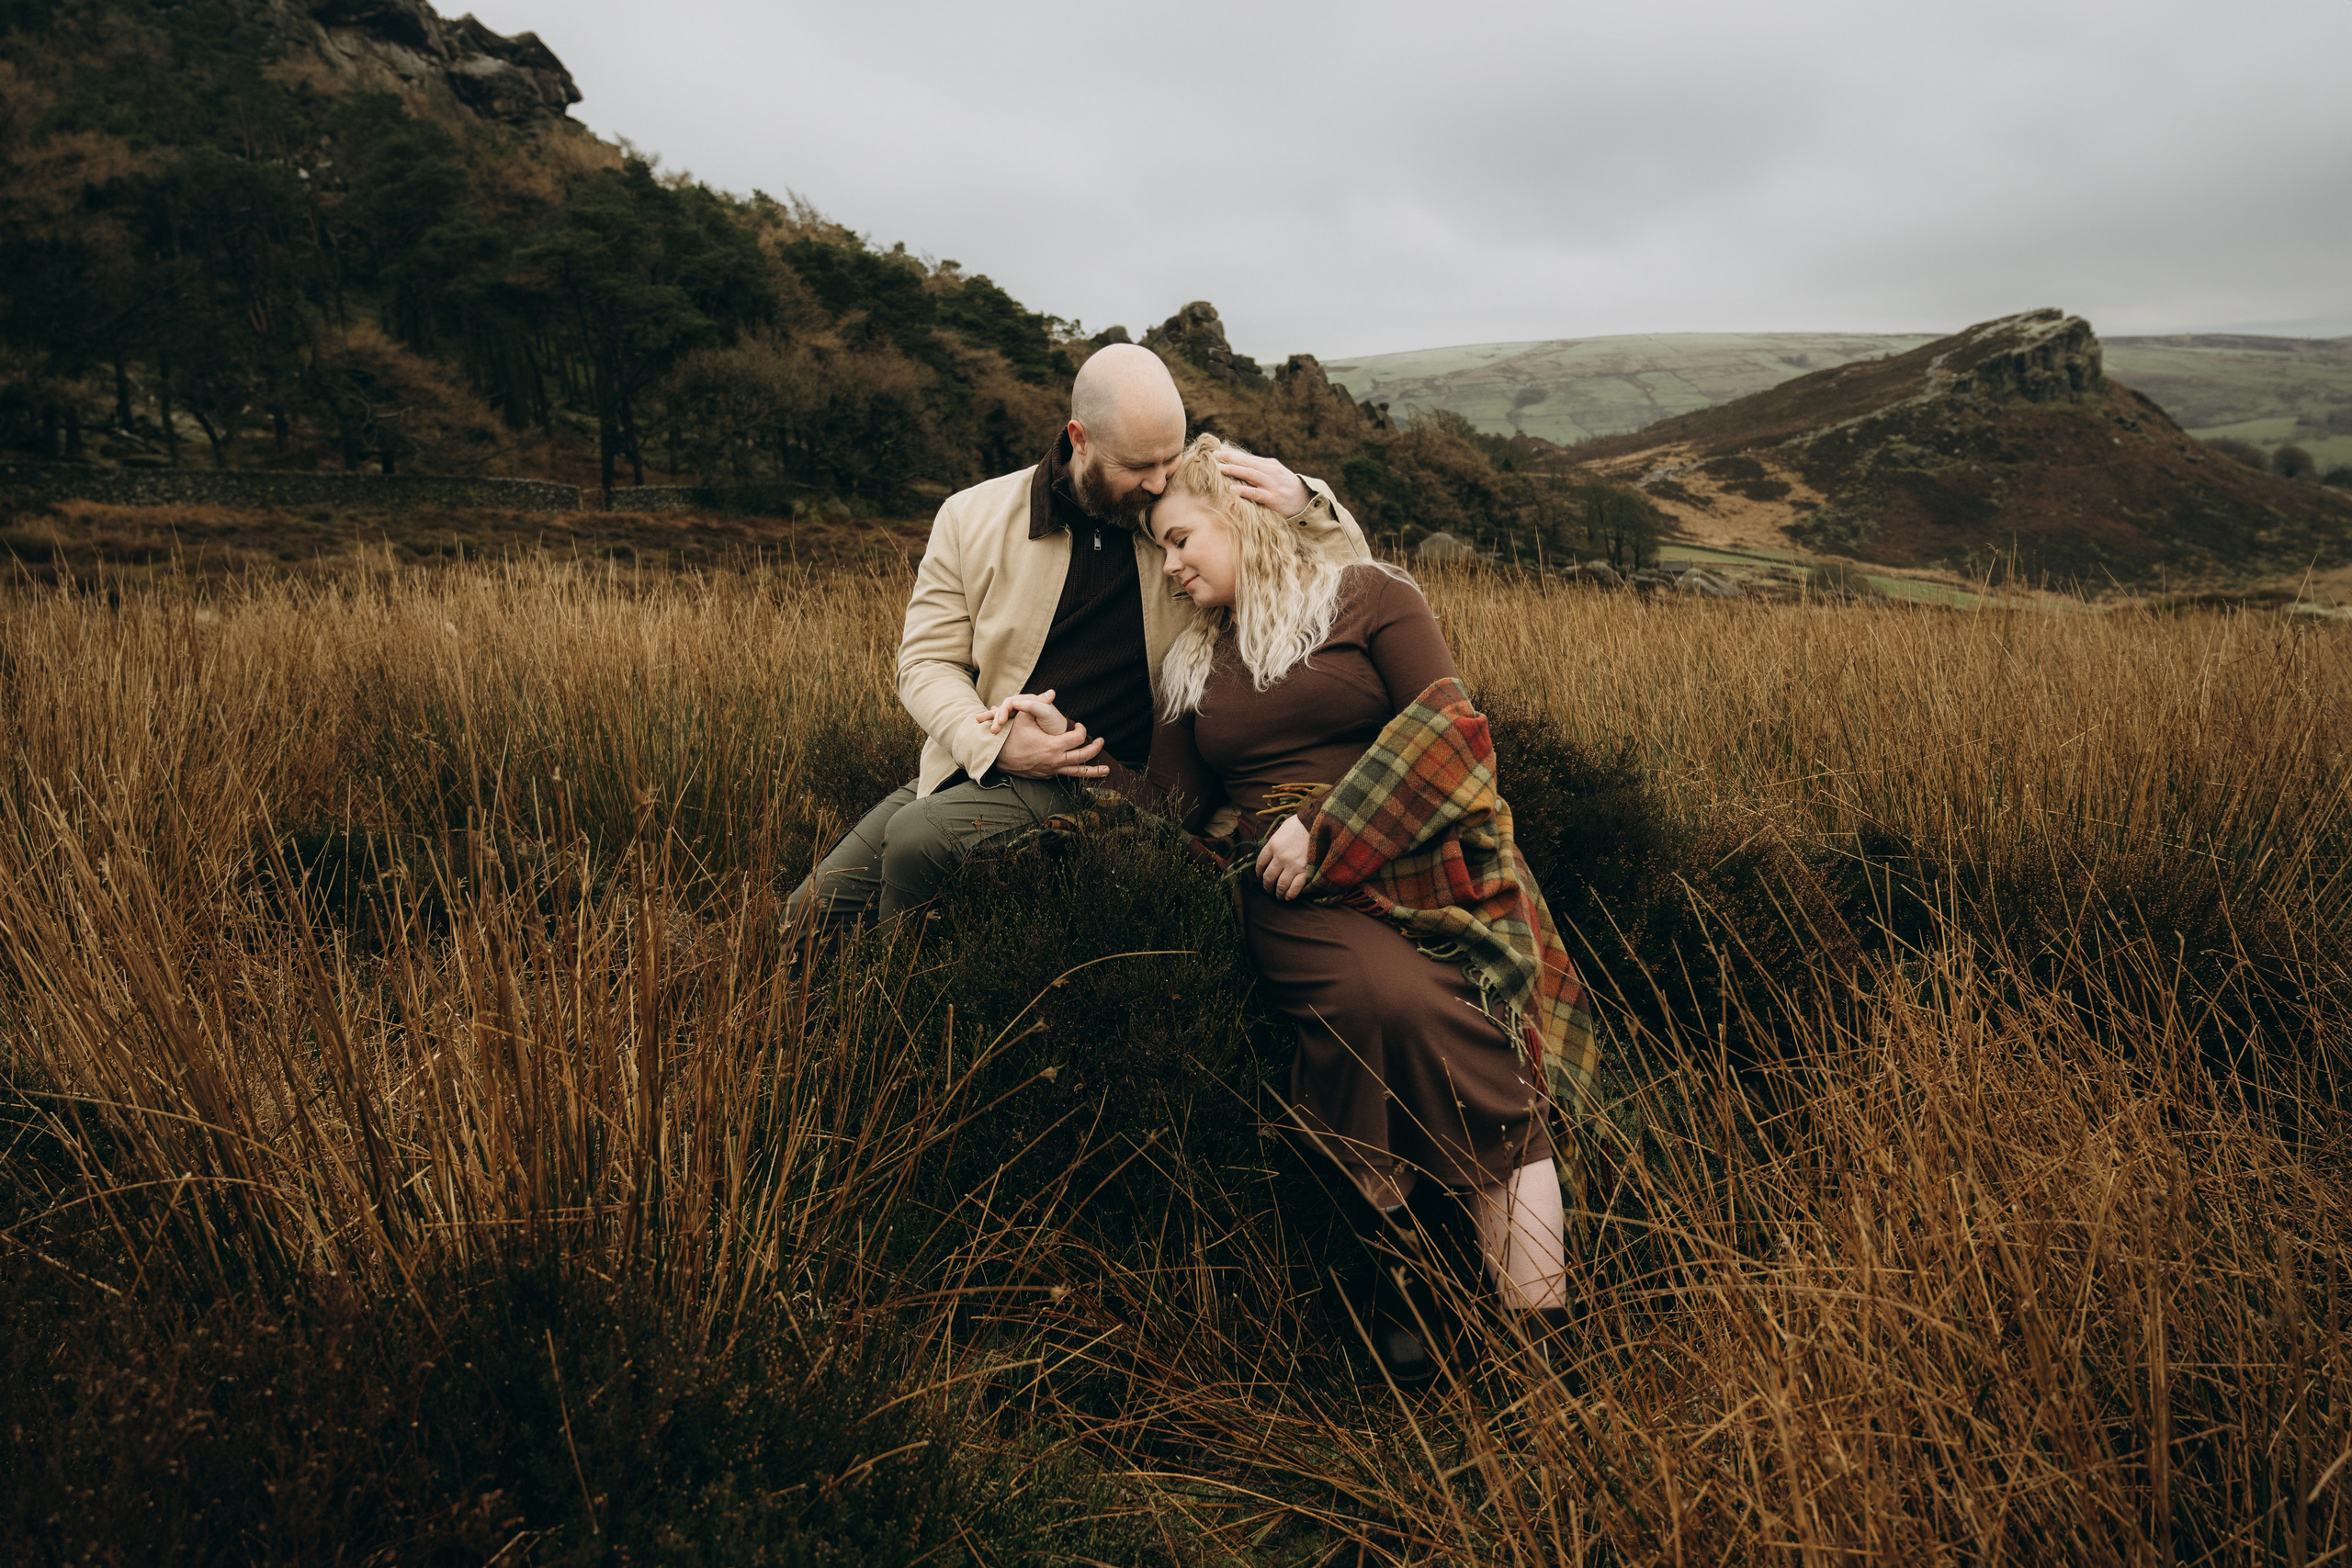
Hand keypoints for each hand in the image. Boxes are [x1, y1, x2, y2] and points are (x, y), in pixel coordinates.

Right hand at [976, 690, 1105, 778]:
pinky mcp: (1046, 776)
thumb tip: (1051, 692)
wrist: (996, 757)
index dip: (1082, 730)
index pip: (1078, 738)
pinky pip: (1066, 776)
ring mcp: (1051, 770)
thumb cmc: (1010, 736)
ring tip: (1107, 771)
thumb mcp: (1023, 718)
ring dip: (1093, 772)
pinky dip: (1076, 774)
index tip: (1078, 725)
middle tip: (1101, 741)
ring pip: (1077, 774)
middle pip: (1083, 756)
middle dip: (1095, 749)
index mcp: (1052, 746)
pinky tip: (1083, 771)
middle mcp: (1055, 761)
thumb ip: (1039, 704)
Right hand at [981, 690, 1069, 735]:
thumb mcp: (1047, 714)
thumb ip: (1036, 705)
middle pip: (1003, 708)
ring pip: (1001, 714)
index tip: (1000, 723)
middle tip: (991, 729)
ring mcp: (1019, 715)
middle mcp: (1023, 706)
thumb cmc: (1055, 725)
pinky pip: (1003, 722)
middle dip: (994, 717)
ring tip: (978, 721)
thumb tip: (1024, 699)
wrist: (1060, 736)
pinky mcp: (1017, 725)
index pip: (1010, 702)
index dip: (1003, 711)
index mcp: (1029, 701)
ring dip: (990, 718)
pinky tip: (986, 726)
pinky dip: (994, 723)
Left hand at [1217, 449, 1311, 518]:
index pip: (1248, 458)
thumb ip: (1260, 470)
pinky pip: (1255, 494)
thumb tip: (1239, 465)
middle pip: (1247, 462)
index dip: (1232, 454)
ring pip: (1250, 474)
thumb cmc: (1287, 488)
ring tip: (1219, 469)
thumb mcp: (1276, 474)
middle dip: (1230, 458)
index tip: (1218, 452)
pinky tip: (1232, 489)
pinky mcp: (1273, 498)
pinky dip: (1243, 491)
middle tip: (1214, 456)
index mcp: (1270, 464)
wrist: (1306, 501)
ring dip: (1234, 470)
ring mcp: (1272, 485)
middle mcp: (1271, 472)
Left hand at [1255, 812, 1314, 899]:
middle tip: (1268, 889)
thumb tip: (1272, 852)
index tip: (1259, 875)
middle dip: (1267, 885)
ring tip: (1278, 896)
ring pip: (1280, 885)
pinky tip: (1288, 897)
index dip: (1258, 871)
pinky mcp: (1305, 871)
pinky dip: (1290, 895)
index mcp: (1273, 845)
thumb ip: (1276, 842)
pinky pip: (1295, 888)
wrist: (1319, 823)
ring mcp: (1292, 866)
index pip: (1260, 862)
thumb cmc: (1301, 824)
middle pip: (1268, 876)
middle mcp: (1280, 857)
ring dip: (1277, 893)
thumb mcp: (1282, 829)